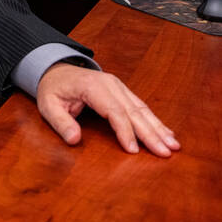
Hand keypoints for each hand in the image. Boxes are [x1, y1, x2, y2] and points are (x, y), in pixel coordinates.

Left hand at [36, 63, 180, 157]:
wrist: (55, 69)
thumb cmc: (53, 89)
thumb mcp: (47, 105)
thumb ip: (60, 122)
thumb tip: (74, 140)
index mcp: (92, 86)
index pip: (113, 111)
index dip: (124, 131)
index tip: (133, 150)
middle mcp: (110, 84)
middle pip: (133, 111)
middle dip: (151, 133)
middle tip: (166, 152)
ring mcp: (118, 86)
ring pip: (142, 109)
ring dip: (158, 128)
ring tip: (173, 145)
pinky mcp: (122, 90)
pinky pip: (141, 106)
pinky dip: (155, 121)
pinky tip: (167, 133)